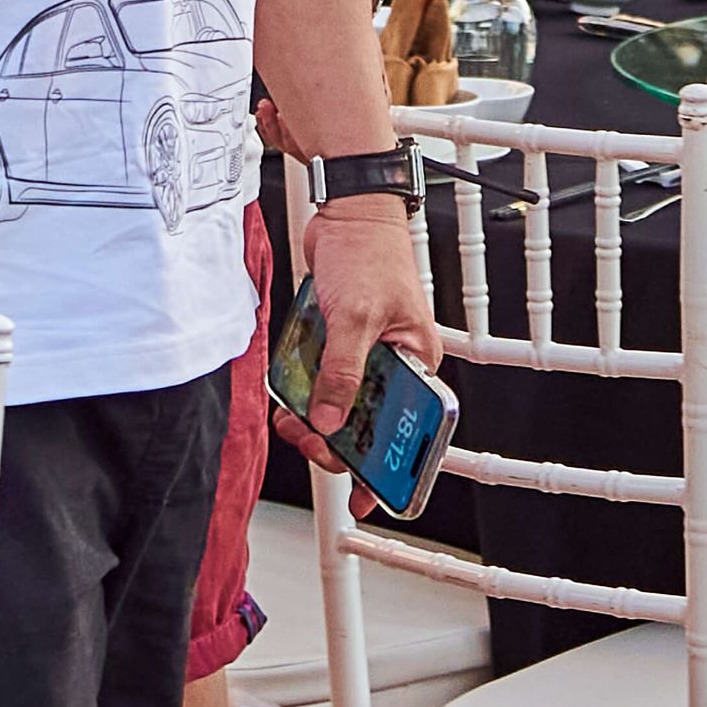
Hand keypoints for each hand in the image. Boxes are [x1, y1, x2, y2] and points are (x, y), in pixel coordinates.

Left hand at [273, 197, 439, 475]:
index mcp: (419, 363)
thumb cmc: (369, 253)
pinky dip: (303, 386)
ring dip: (314, 415)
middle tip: (309, 438)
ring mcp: (364, 352)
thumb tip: (328, 420)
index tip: (367, 497)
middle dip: (336, 438)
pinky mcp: (338, 339)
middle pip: (368, 421)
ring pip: (339, 401)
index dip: (390, 467)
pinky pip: (320, 375)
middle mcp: (394, 363)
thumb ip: (342, 373)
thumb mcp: (356, 319)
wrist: (346, 210)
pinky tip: (287, 391)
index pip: (411, 430)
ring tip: (290, 419)